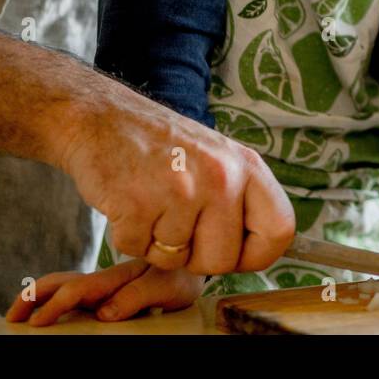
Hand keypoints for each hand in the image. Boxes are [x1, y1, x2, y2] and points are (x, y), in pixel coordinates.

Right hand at [5, 260, 204, 326]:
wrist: (192, 268)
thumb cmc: (179, 277)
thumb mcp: (164, 287)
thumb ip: (136, 296)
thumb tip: (104, 314)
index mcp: (113, 279)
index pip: (76, 290)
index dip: (55, 306)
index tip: (37, 323)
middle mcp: (103, 282)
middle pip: (59, 283)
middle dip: (32, 296)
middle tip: (11, 317)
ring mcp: (102, 287)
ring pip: (62, 287)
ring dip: (38, 297)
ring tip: (18, 315)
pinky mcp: (106, 294)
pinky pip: (74, 296)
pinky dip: (54, 302)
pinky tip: (47, 314)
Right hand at [55, 88, 294, 274]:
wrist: (99, 116)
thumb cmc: (161, 145)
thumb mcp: (218, 158)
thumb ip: (242, 199)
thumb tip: (260, 250)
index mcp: (246, 166)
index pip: (279, 231)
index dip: (255, 254)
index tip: (233, 252)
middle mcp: (220, 177)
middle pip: (222, 261)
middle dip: (195, 256)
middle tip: (176, 224)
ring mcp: (179, 191)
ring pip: (176, 260)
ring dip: (157, 243)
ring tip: (150, 203)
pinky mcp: (136, 205)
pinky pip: (138, 251)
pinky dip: (128, 237)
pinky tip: (128, 203)